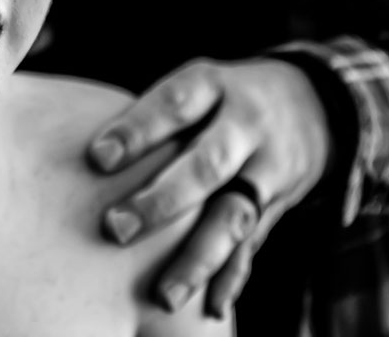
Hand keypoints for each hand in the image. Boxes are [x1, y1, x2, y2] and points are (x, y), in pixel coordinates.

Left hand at [90, 58, 333, 316]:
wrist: (309, 104)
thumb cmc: (220, 97)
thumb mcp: (193, 84)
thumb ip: (149, 115)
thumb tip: (79, 154)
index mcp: (215, 86)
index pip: (176, 105)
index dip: (138, 130)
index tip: (97, 157)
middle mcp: (246, 127)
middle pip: (207, 165)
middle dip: (163, 201)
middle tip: (115, 228)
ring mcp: (268, 169)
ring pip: (234, 216)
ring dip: (198, 258)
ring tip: (163, 294)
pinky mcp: (277, 206)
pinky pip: (254, 245)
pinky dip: (232, 277)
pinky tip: (209, 305)